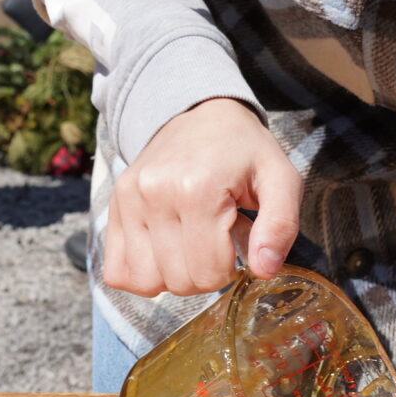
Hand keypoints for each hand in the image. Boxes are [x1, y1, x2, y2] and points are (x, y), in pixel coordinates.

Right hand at [101, 97, 301, 297]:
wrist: (201, 114)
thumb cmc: (244, 151)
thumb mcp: (280, 178)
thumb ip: (281, 225)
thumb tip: (264, 270)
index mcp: (198, 189)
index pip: (209, 272)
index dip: (230, 270)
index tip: (234, 242)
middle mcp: (156, 194)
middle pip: (179, 281)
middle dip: (204, 274)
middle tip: (215, 241)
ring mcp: (129, 200)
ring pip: (146, 282)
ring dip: (173, 276)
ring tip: (190, 245)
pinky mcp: (114, 205)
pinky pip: (117, 271)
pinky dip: (141, 275)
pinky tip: (163, 254)